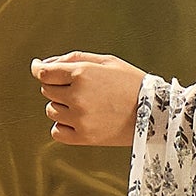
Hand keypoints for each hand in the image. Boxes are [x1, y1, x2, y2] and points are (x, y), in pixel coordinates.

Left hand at [30, 51, 144, 146]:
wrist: (155, 113)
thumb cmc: (132, 83)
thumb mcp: (106, 61)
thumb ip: (73, 58)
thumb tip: (42, 64)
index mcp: (82, 74)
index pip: (43, 73)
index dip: (39, 69)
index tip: (40, 69)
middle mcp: (77, 96)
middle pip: (47, 91)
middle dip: (58, 87)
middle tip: (81, 88)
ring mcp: (80, 119)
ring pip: (51, 111)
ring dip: (62, 106)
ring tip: (86, 105)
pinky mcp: (84, 137)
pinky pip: (57, 132)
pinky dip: (63, 126)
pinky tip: (79, 121)